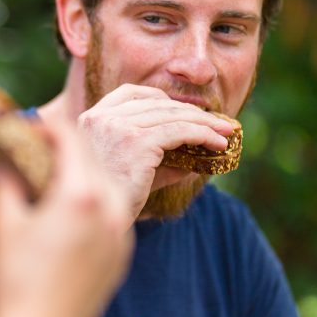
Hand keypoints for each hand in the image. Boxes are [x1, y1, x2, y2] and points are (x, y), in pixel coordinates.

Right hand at [0, 119, 133, 316]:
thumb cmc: (15, 282)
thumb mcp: (3, 224)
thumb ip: (4, 181)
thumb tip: (0, 156)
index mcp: (81, 195)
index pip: (71, 138)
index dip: (47, 126)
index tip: (29, 126)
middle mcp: (111, 210)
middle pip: (93, 158)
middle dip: (66, 147)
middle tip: (40, 144)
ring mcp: (121, 235)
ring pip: (106, 186)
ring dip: (82, 174)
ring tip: (53, 176)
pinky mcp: (121, 256)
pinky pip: (111, 214)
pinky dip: (92, 203)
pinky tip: (68, 212)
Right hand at [77, 84, 235, 219]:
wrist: (96, 223)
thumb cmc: (110, 202)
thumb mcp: (128, 171)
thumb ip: (156, 159)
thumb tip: (193, 160)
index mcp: (91, 119)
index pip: (129, 93)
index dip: (159, 97)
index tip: (180, 110)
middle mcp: (102, 118)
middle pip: (156, 103)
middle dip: (191, 112)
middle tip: (218, 123)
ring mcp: (118, 127)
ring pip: (172, 116)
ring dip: (204, 124)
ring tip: (225, 133)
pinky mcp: (137, 142)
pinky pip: (179, 132)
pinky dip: (204, 135)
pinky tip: (218, 144)